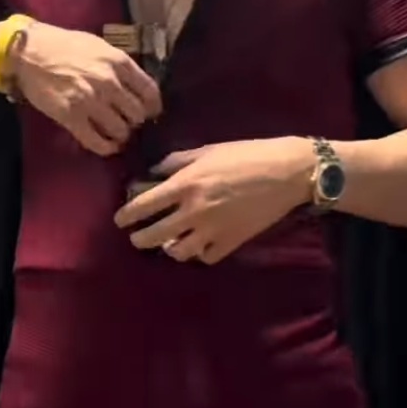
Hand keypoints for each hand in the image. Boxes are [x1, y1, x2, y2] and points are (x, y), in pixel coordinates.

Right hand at [11, 22, 161, 155]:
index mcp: (118, 62)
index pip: (150, 92)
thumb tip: (136, 84)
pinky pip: (97, 142)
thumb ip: (119, 64)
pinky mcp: (71, 117)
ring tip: (114, 132)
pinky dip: (106, 147)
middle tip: (126, 120)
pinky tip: (106, 145)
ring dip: (120, 134)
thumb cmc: (63, 45)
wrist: (28, 52)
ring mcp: (90, 101)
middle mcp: (108, 82)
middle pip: (137, 114)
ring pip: (121, 130)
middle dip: (134, 120)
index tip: (150, 112)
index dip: (153, 107)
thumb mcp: (98, 46)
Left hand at [114, 137, 311, 263]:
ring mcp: (213, 230)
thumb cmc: (246, 154)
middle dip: (140, 238)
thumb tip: (153, 173)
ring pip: (178, 252)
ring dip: (169, 248)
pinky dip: (199, 253)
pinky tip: (198, 245)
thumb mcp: (207, 150)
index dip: (126, 214)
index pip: (144, 205)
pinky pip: (207, 256)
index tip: (120, 219)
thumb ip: (176, 162)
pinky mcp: (233, 241)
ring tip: (169, 243)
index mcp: (186, 184)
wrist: (287, 171)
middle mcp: (194, 210)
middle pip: (154, 235)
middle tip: (138, 237)